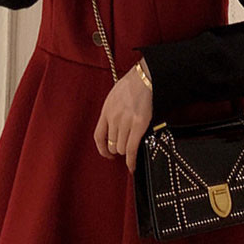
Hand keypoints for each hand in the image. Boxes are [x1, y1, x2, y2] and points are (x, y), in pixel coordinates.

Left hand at [93, 58, 152, 173]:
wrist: (145, 77)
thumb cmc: (132, 84)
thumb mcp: (115, 97)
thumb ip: (113, 112)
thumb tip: (115, 125)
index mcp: (106, 110)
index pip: (98, 135)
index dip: (101, 148)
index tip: (106, 154)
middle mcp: (113, 118)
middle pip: (110, 144)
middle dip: (116, 150)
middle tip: (122, 150)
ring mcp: (125, 122)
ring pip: (120, 148)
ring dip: (125, 152)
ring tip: (130, 152)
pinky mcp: (138, 125)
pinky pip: (131, 149)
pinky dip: (131, 160)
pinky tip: (132, 166)